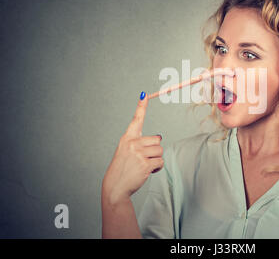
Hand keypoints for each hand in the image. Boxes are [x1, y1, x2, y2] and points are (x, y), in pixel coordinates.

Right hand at [102, 92, 163, 206]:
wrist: (115, 186)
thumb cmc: (123, 169)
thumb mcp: (126, 152)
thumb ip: (140, 143)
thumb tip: (159, 137)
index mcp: (127, 138)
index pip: (136, 120)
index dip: (141, 106)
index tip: (144, 94)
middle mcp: (132, 143)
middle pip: (157, 140)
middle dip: (154, 150)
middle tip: (144, 159)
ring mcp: (138, 153)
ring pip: (160, 151)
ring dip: (156, 160)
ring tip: (144, 166)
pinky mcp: (144, 163)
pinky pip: (160, 162)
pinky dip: (157, 168)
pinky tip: (147, 171)